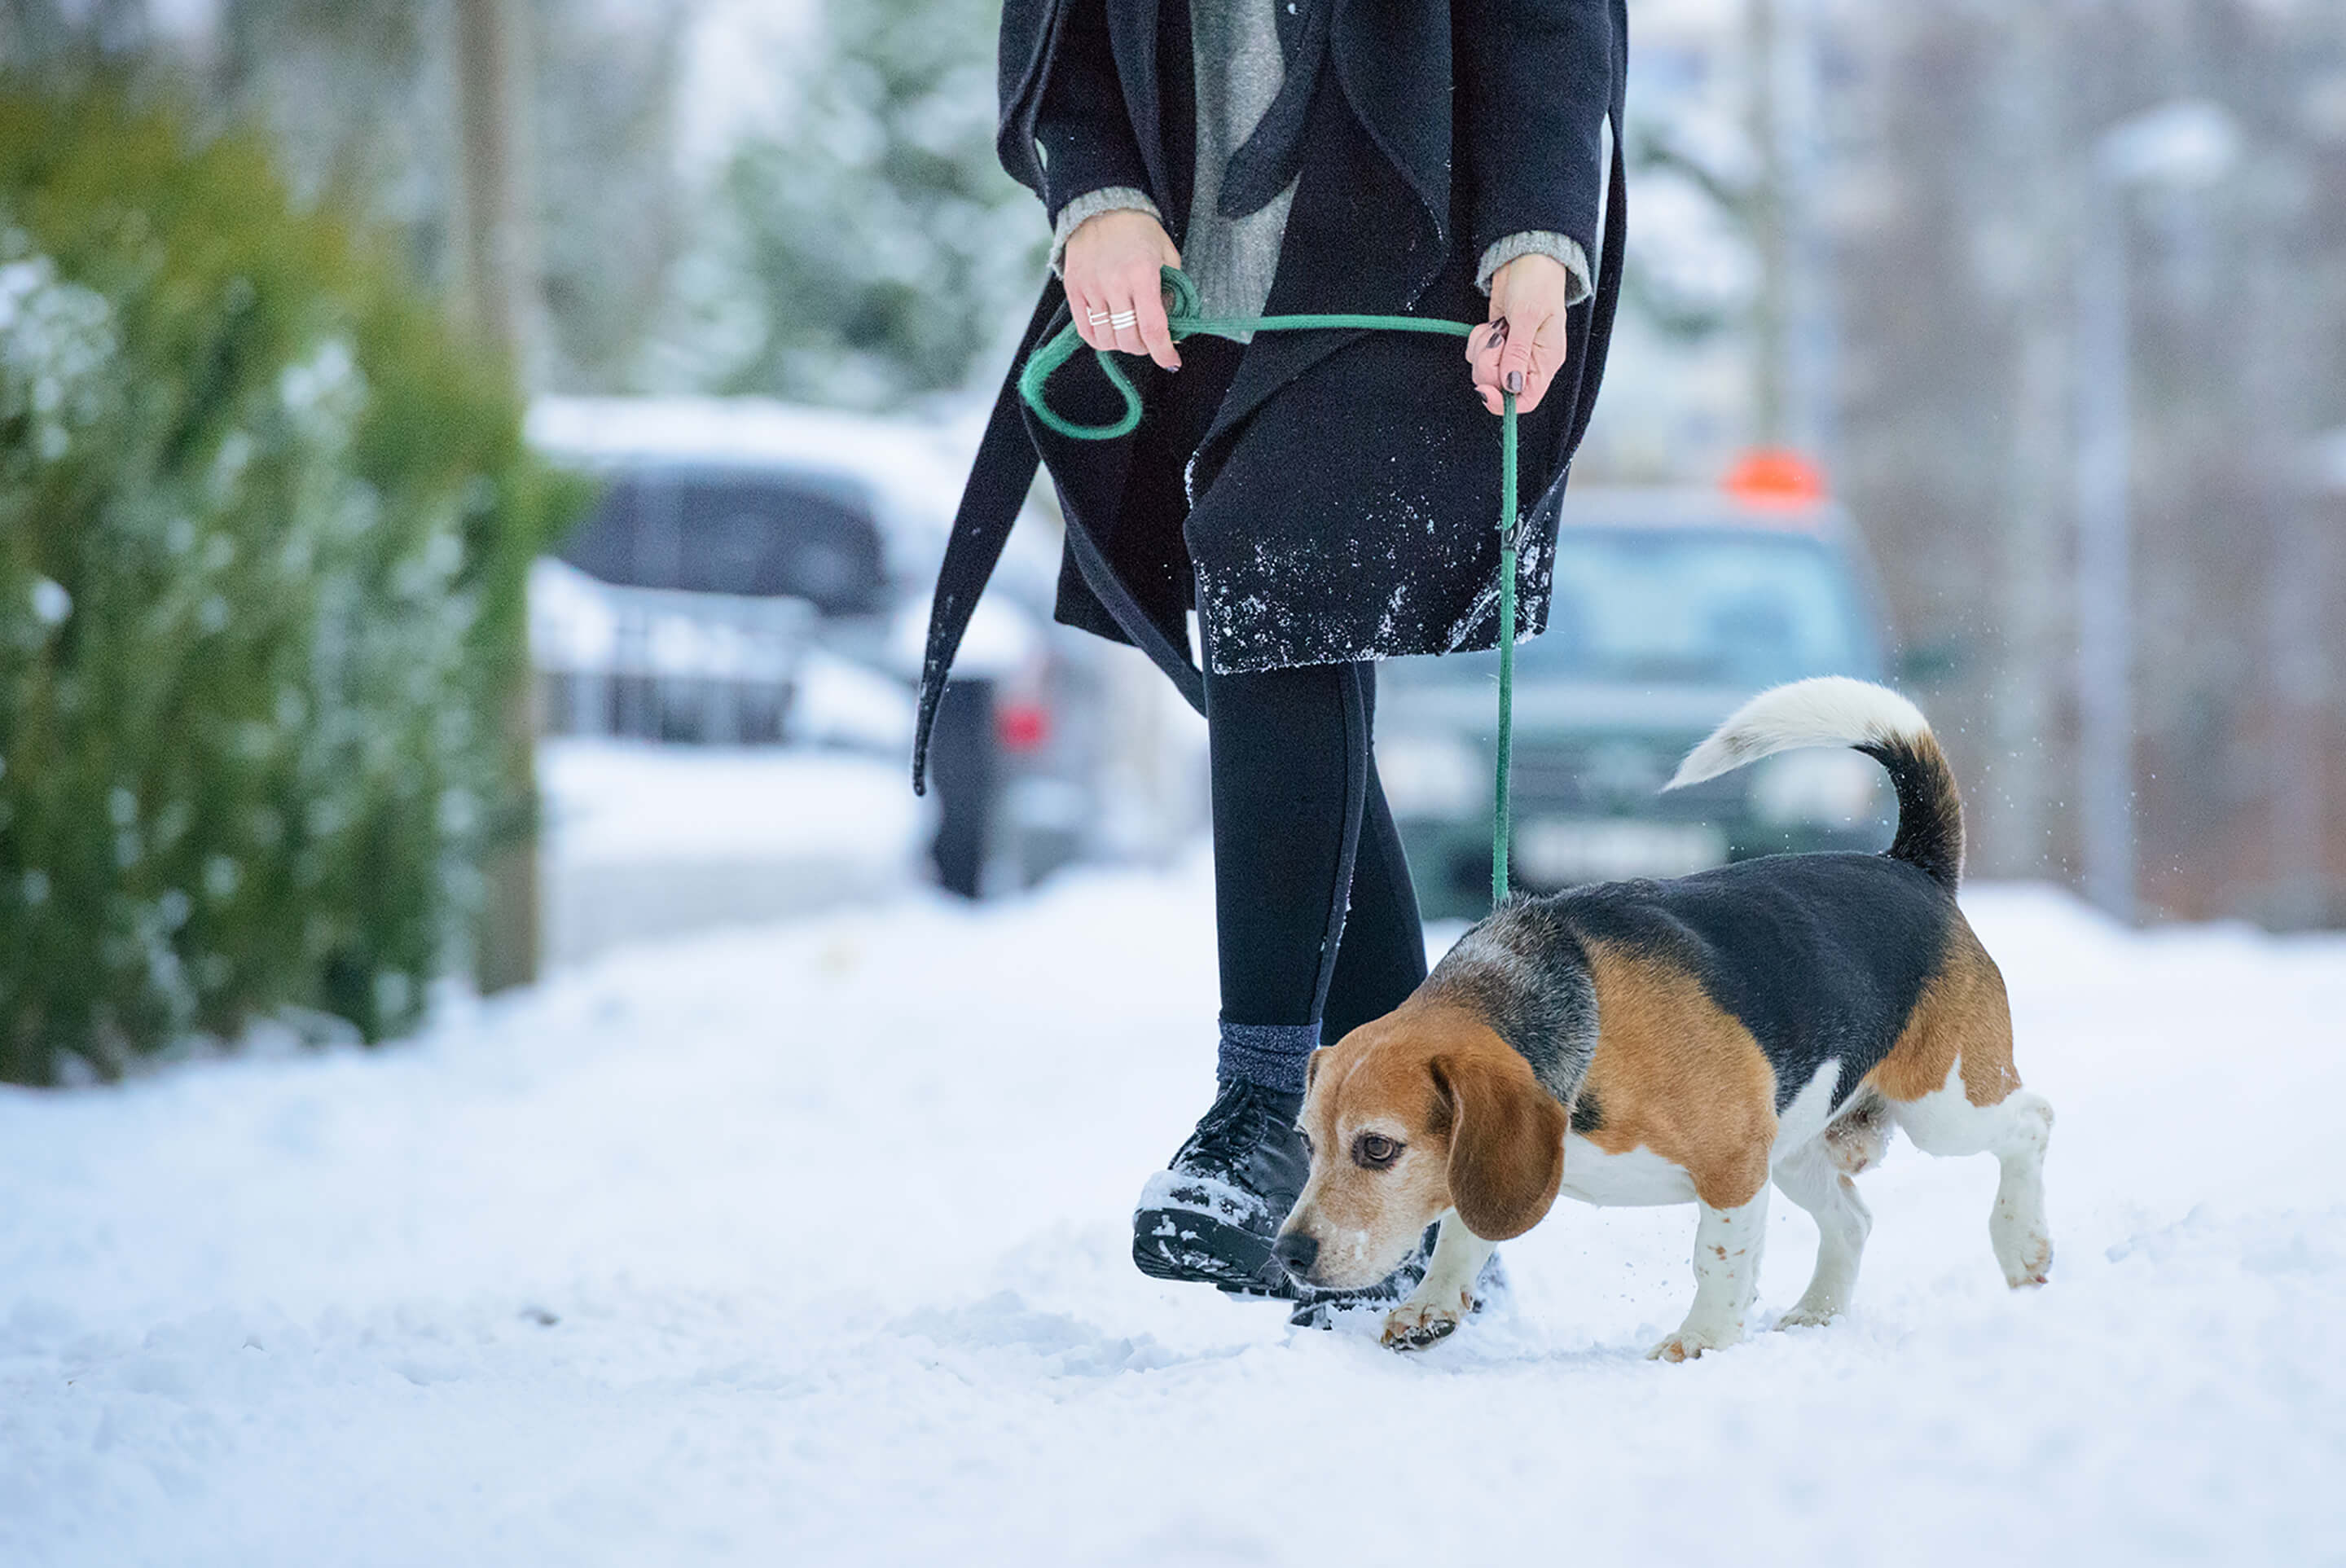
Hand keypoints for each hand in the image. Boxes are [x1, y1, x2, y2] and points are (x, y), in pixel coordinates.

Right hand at [1063, 209, 1182, 370]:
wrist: (1102, 207)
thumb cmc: (1139, 231)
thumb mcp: (1167, 255)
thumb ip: (1172, 291)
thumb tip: (1171, 325)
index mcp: (1142, 275)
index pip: (1152, 328)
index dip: (1163, 352)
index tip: (1171, 361)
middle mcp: (1115, 284)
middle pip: (1129, 340)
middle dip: (1145, 348)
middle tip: (1150, 339)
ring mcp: (1091, 289)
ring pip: (1107, 340)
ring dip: (1123, 344)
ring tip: (1130, 333)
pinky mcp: (1074, 290)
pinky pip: (1086, 331)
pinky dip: (1101, 340)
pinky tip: (1111, 332)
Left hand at [1465, 253, 1572, 415]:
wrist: (1526, 257)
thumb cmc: (1537, 281)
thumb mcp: (1527, 316)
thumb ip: (1517, 353)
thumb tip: (1511, 386)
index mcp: (1546, 362)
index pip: (1526, 401)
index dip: (1502, 402)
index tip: (1485, 389)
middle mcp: (1529, 362)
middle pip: (1498, 387)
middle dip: (1487, 364)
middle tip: (1496, 338)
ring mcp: (1511, 353)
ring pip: (1484, 371)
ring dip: (1481, 349)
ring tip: (1496, 327)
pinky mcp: (1497, 342)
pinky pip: (1477, 355)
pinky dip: (1477, 341)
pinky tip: (1490, 324)